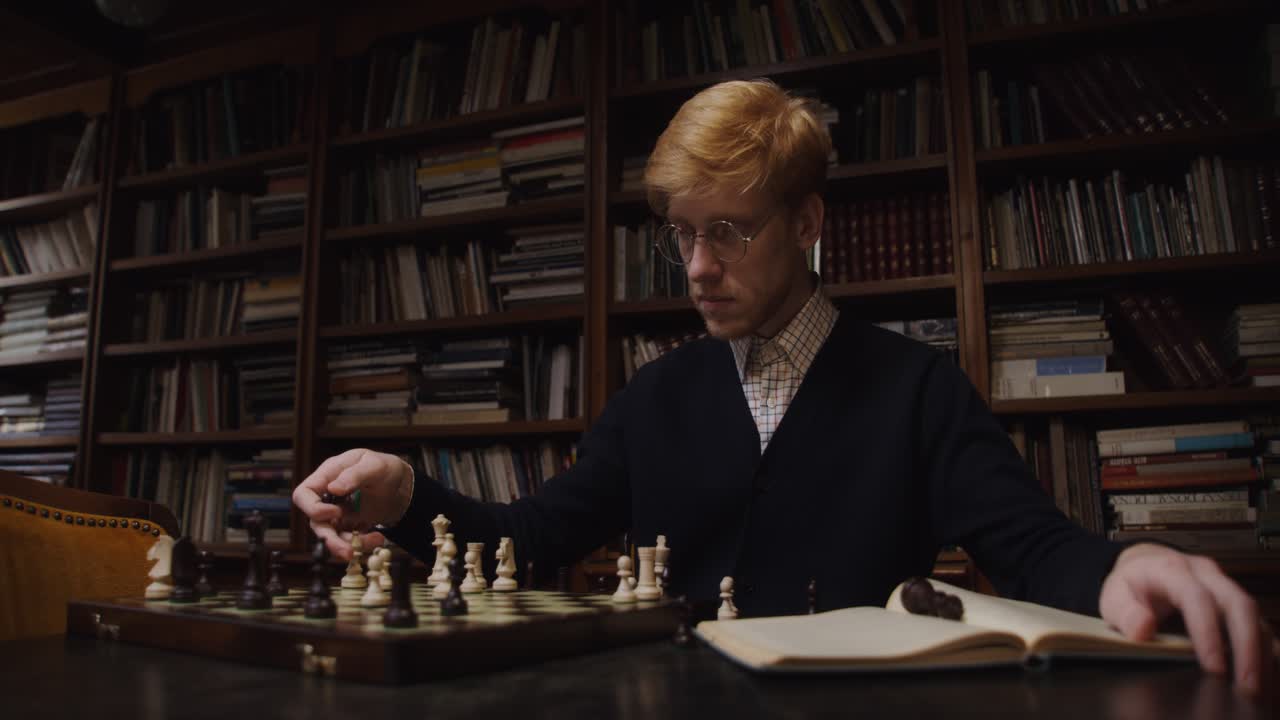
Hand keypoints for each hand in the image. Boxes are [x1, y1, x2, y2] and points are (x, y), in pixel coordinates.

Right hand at [292, 448, 413, 560]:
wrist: (403, 485)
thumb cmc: (385, 468)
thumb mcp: (374, 465)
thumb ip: (354, 474)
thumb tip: (332, 488)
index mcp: (328, 476)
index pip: (303, 494)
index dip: (313, 507)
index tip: (336, 512)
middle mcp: (328, 496)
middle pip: (315, 522)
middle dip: (331, 539)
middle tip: (350, 550)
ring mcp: (337, 513)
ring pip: (331, 536)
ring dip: (349, 544)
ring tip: (374, 541)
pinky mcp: (348, 526)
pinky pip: (347, 540)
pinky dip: (361, 544)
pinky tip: (377, 538)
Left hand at [1100, 542, 1277, 695]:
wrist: (1146, 565)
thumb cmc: (1132, 584)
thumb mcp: (1115, 595)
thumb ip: (1124, 613)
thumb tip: (1142, 629)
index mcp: (1171, 569)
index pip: (1195, 597)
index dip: (1207, 632)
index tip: (1213, 667)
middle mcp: (1204, 573)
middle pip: (1237, 604)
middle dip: (1246, 646)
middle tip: (1247, 684)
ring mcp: (1224, 585)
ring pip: (1253, 614)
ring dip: (1260, 651)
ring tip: (1258, 687)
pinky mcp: (1235, 601)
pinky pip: (1257, 623)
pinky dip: (1263, 649)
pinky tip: (1265, 674)